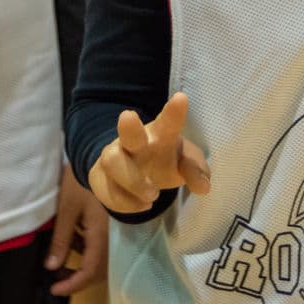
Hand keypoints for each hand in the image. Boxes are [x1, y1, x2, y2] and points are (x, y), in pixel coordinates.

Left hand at [46, 163, 109, 295]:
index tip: (54, 289)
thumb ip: (61, 239)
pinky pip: (102, 243)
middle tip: (56, 279)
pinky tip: (73, 239)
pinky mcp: (114, 221)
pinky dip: (87, 247)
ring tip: (60, 259)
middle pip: (98, 269)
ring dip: (81, 262)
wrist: (102, 155)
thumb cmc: (83, 180)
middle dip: (77, 277)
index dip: (72, 285)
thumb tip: (52, 267)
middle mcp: (113, 236)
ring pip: (101, 256)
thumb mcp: (67, 209)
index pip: (90, 271)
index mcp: (101, 235)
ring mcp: (115, 229)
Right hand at [90, 93, 211, 214]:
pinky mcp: (100, 178)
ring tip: (153, 196)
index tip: (181, 98)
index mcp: (160, 134)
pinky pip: (107, 190)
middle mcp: (134, 142)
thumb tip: (203, 187)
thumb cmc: (164, 160)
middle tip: (128, 116)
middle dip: (129, 127)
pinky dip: (126, 203)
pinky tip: (142, 205)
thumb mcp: (186, 164)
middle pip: (128, 132)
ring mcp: (114, 158)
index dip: (174, 112)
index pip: (168, 122)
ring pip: (112, 161)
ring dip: (133, 180)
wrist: (133, 173)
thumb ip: (196, 171)